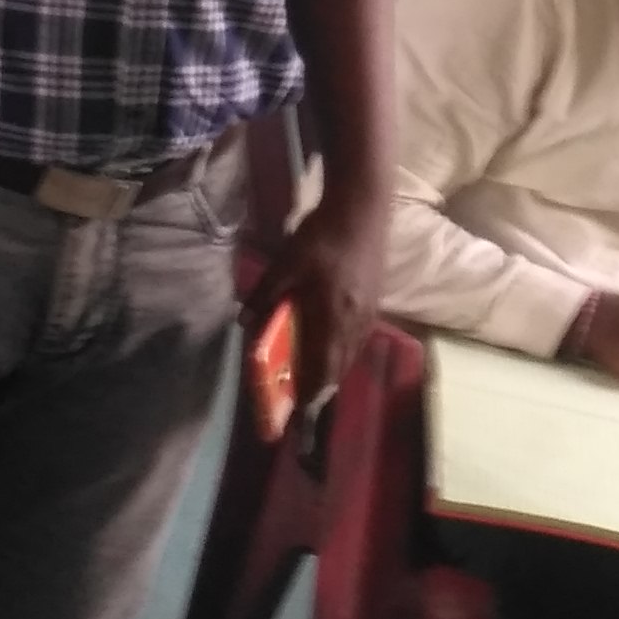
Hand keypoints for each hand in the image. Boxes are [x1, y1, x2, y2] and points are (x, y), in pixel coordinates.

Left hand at [261, 185, 385, 398]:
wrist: (362, 208)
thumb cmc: (322, 236)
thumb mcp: (286, 263)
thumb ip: (265, 294)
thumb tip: (244, 321)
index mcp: (333, 318)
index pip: (323, 370)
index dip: (310, 394)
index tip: (297, 411)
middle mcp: (355, 324)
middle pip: (339, 369)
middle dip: (319, 387)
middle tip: (299, 397)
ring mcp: (369, 314)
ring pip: (350, 355)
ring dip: (331, 370)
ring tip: (312, 377)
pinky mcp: (374, 302)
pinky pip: (357, 341)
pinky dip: (342, 352)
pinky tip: (330, 346)